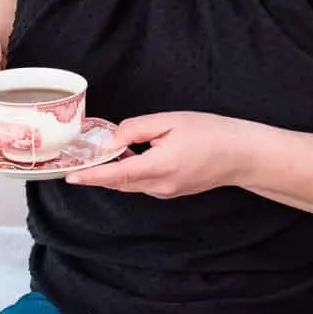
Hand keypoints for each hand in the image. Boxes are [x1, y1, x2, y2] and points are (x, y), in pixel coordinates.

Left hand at [67, 112, 245, 197]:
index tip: (72, 176)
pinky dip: (132, 171)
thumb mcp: (170, 121)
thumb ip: (137, 129)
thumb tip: (113, 140)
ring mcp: (167, 192)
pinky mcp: (172, 191)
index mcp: (159, 167)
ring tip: (106, 151)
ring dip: (116, 170)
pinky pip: (144, 183)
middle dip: (99, 172)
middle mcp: (160, 186)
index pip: (117, 174)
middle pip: (120, 182)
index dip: (92, 176)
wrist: (240, 154)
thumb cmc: (209, 132)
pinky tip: (133, 154)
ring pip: (131, 183)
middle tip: (80, 159)